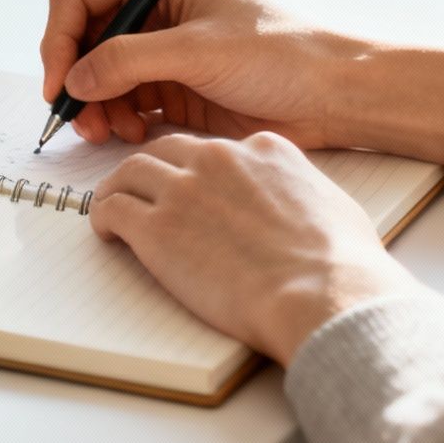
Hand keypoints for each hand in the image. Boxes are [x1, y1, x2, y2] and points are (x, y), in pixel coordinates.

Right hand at [39, 0, 443, 165]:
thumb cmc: (283, 54)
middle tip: (77, 118)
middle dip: (76, 80)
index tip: (59, 84)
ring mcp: (161, 52)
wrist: (333, 96)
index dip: (60, 40)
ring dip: (95, 106)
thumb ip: (129, 61)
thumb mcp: (198, 51)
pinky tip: (132, 133)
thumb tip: (75, 79)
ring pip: (98, 77)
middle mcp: (154, 11)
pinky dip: (117, 120)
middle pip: (83, 41)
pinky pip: (123, 103)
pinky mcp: (173, 89)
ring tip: (107, 132)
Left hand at [90, 132, 429, 364]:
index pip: (212, 147)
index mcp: (261, 149)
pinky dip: (103, 216)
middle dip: (151, 171)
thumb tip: (294, 203)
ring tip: (112, 208)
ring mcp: (183, 190)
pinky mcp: (156, 228)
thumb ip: (299, 189)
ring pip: (128, 171)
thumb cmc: (340, 264)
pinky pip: (112, 208)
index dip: (195, 168)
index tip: (189, 185)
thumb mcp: (330, 203)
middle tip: (142, 193)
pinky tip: (108, 232)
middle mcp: (217, 159)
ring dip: (116, 189)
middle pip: (164, 150)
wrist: (324, 295)